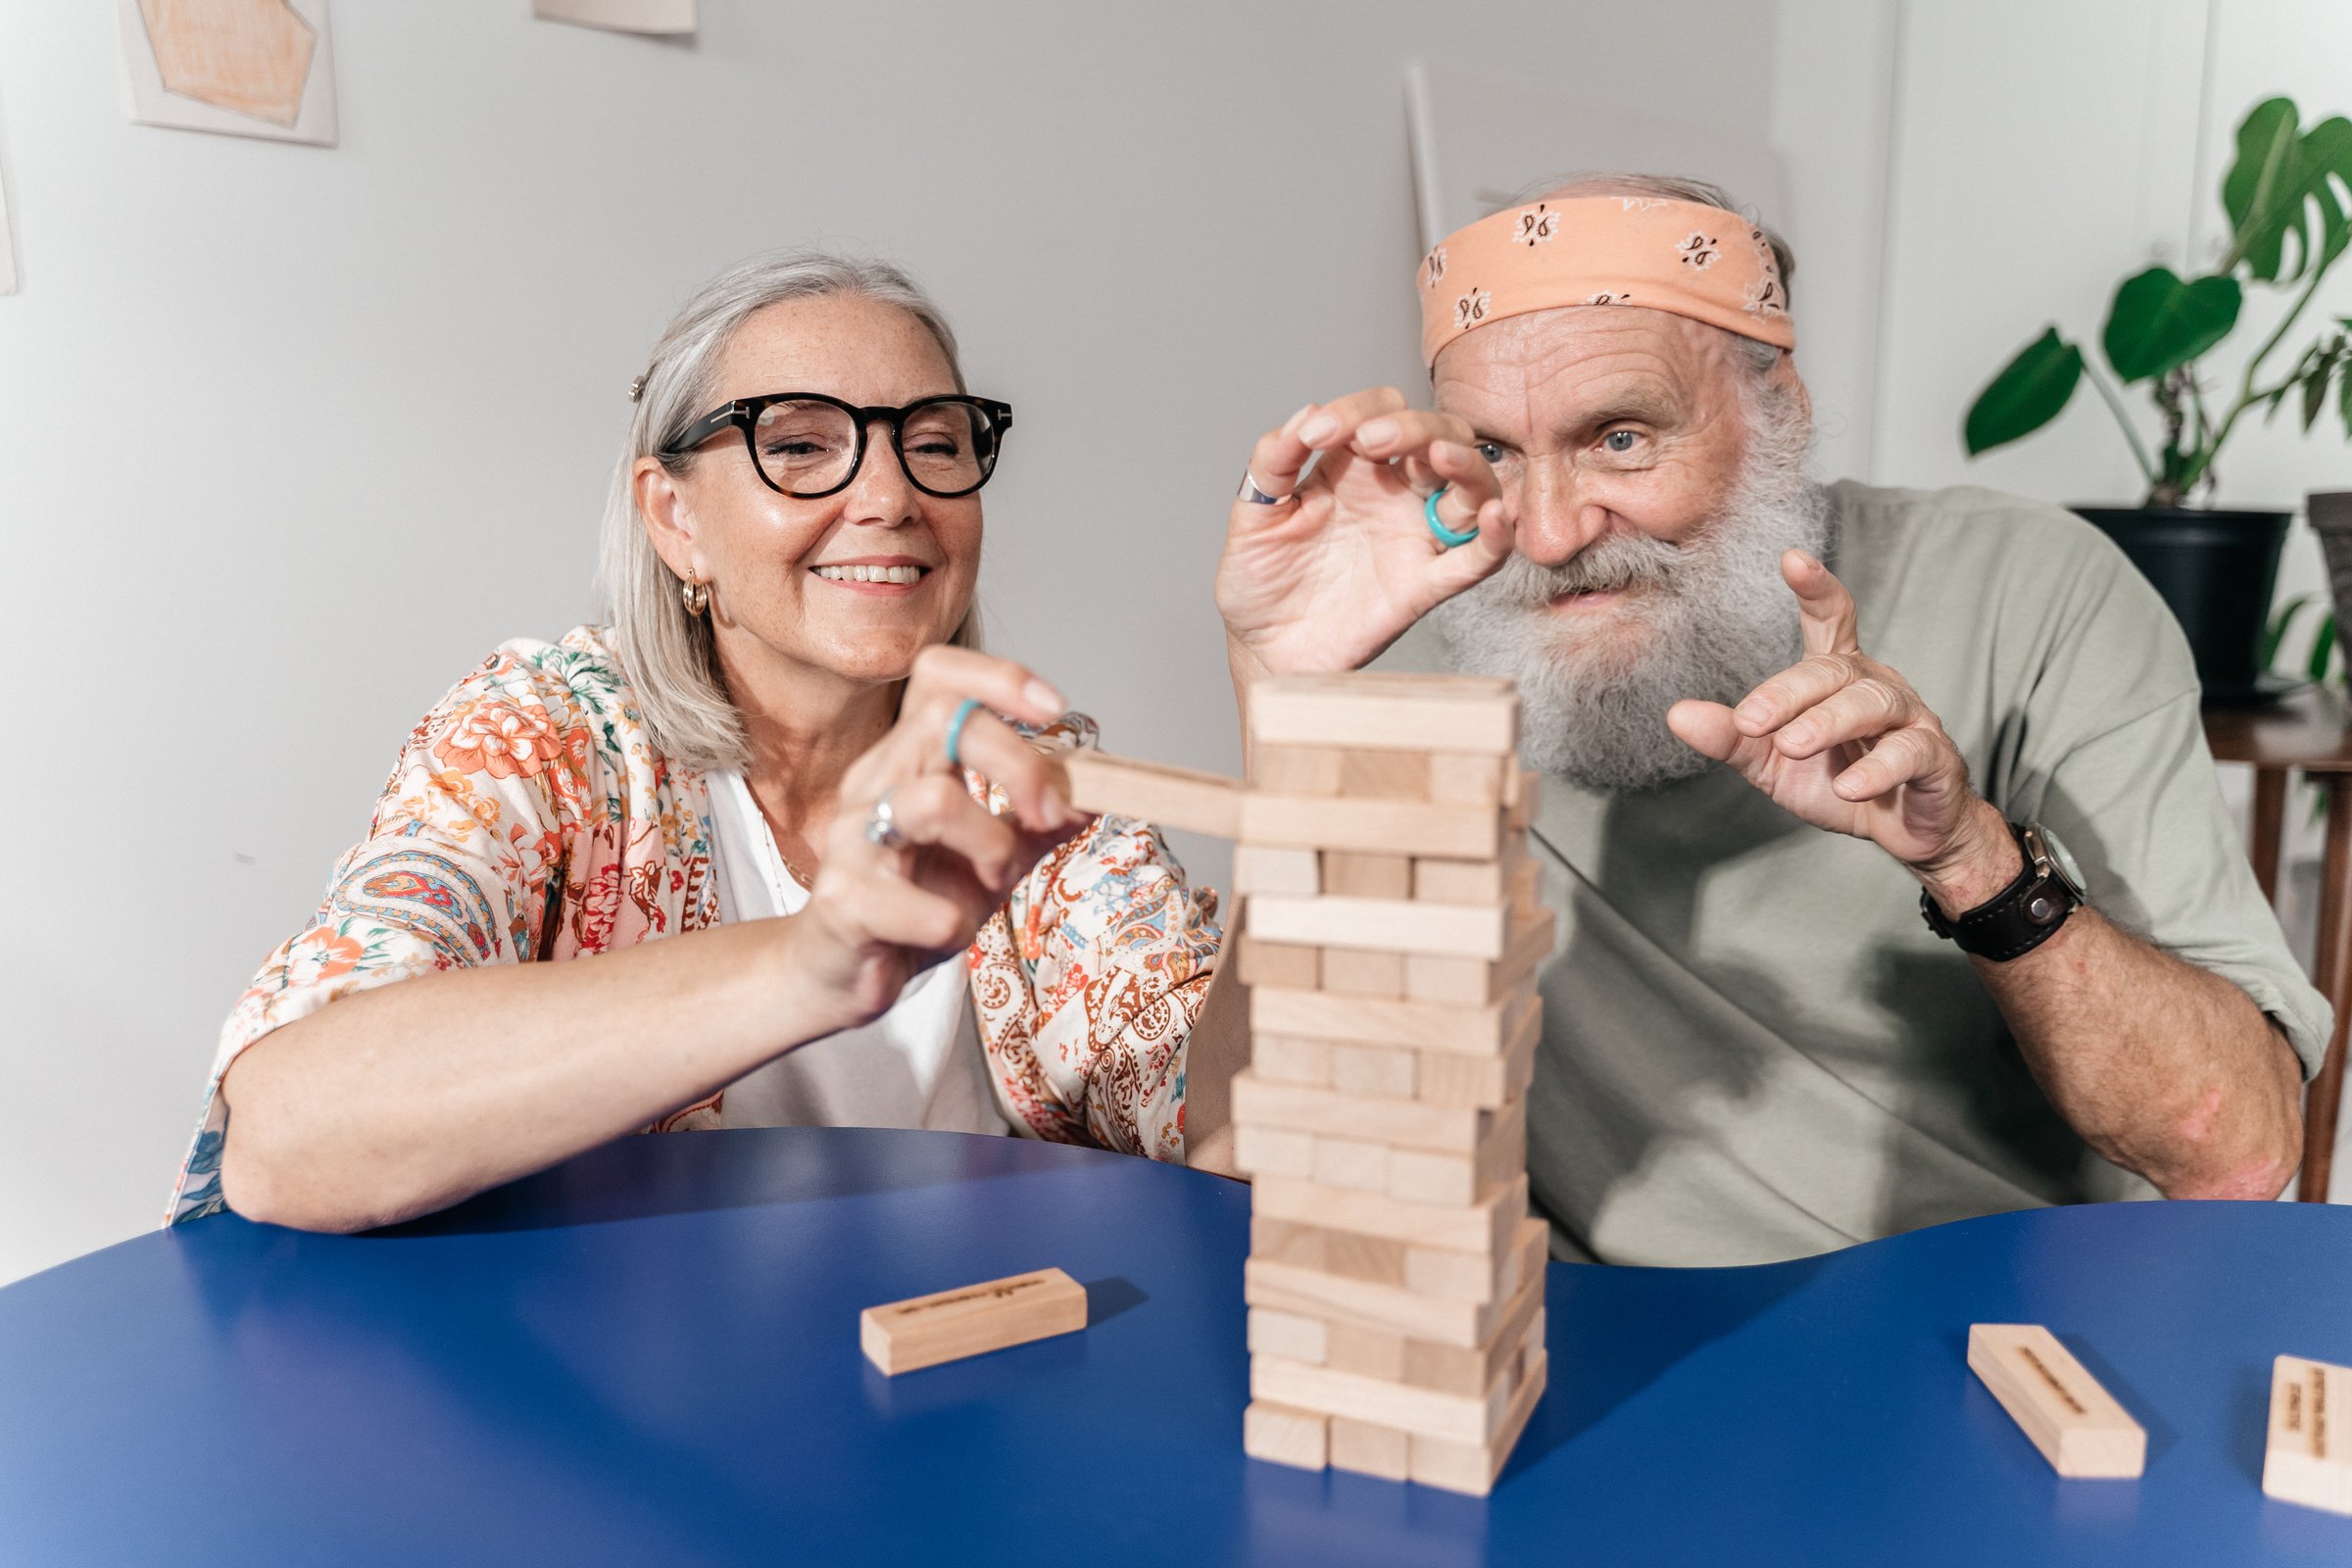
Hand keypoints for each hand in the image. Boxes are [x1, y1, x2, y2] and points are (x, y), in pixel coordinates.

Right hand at [787, 646, 1082, 1034]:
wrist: (840, 974)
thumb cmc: (913, 905)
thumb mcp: (990, 859)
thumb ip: (1035, 825)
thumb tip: (1095, 795)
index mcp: (907, 761)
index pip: (938, 677)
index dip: (1000, 678)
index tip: (1055, 710)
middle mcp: (873, 783)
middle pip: (944, 721)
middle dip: (1020, 765)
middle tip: (1049, 815)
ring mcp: (853, 839)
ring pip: (934, 802)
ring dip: (993, 846)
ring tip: (995, 881)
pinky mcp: (844, 902)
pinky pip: (921, 906)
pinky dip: (953, 925)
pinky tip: (946, 933)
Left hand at [1215, 387, 1515, 677]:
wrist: (1264, 649)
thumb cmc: (1259, 582)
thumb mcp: (1252, 514)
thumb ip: (1272, 463)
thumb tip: (1306, 413)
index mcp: (1352, 468)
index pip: (1380, 412)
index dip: (1355, 410)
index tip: (1315, 436)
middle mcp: (1393, 494)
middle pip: (1438, 434)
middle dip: (1414, 426)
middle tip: (1371, 440)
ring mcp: (1413, 536)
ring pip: (1471, 485)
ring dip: (1465, 462)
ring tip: (1439, 456)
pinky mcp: (1424, 584)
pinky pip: (1477, 558)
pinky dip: (1496, 537)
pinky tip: (1494, 515)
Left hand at [1665, 550, 2020, 911]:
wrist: (1901, 831)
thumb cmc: (1838, 783)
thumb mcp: (1773, 764)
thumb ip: (1732, 738)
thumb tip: (1676, 714)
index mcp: (1838, 676)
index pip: (1831, 620)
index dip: (1816, 588)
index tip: (1792, 559)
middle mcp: (1876, 685)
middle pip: (1835, 669)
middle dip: (1789, 692)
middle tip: (1751, 720)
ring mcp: (1910, 719)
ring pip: (1872, 703)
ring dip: (1828, 722)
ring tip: (1791, 746)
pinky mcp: (1935, 759)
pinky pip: (1910, 753)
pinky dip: (1878, 768)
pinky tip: (1848, 786)